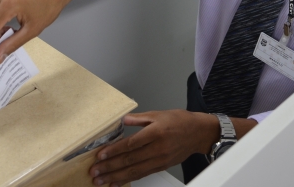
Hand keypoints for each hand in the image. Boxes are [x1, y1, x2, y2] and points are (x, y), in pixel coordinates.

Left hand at [89, 110, 218, 185]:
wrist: (198, 133)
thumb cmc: (180, 121)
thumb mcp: (158, 114)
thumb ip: (139, 118)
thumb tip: (123, 119)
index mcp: (155, 132)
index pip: (130, 144)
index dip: (114, 151)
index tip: (100, 155)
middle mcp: (157, 148)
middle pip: (130, 160)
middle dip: (110, 167)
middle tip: (95, 172)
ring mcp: (160, 159)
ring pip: (134, 171)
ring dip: (115, 177)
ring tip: (101, 181)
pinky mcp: (161, 166)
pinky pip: (142, 175)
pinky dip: (128, 180)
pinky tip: (116, 183)